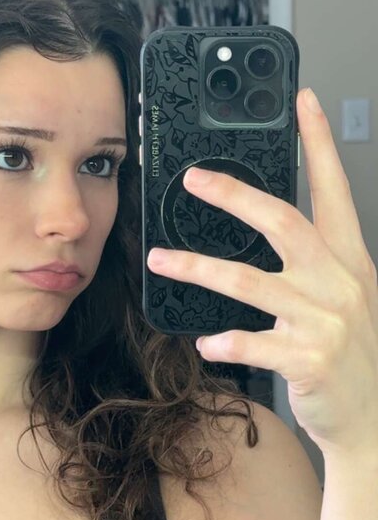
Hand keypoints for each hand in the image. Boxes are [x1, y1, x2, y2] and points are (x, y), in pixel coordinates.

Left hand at [147, 88, 377, 457]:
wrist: (372, 416)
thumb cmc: (351, 353)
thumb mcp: (347, 295)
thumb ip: (315, 260)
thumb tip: (266, 225)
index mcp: (349, 259)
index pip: (334, 189)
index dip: (319, 143)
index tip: (303, 102)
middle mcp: (338, 282)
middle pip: (282, 221)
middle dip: (234, 195)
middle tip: (193, 179)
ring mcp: (323, 320)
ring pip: (248, 282)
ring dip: (198, 268)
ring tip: (162, 260)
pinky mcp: (306, 358)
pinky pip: (251, 343)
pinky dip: (224, 341)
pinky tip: (205, 343)